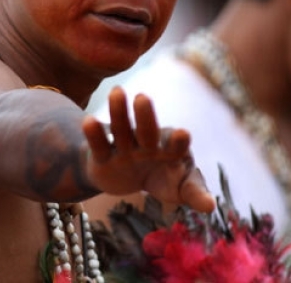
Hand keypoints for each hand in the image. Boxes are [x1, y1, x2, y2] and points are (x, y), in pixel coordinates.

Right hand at [82, 86, 214, 212]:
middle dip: (145, 117)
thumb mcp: (178, 189)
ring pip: (121, 130)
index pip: (176, 146)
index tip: (182, 133)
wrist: (125, 178)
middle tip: (143, 98)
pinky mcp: (102, 156)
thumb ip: (193, 192)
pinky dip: (95, 133)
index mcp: (170, 151)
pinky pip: (99, 144)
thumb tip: (210, 207)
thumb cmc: (160, 179)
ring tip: (117, 92)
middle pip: (147, 131)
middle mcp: (147, 145)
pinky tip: (89, 120)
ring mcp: (124, 148)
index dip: (178, 141)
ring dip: (119, 112)